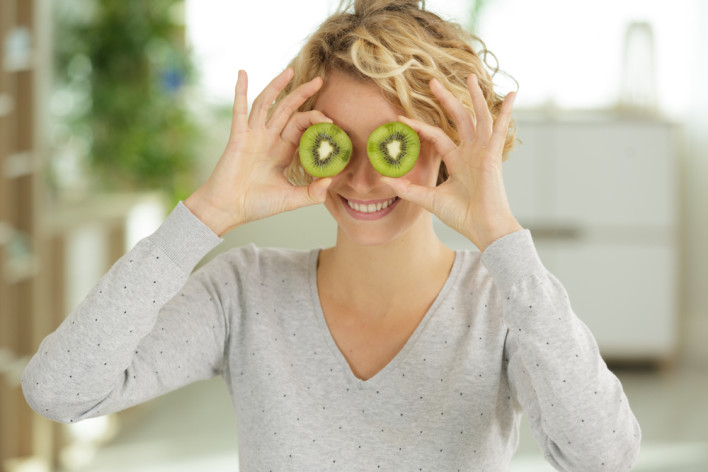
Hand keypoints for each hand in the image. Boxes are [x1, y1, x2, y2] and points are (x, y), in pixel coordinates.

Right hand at [185, 68, 332, 235]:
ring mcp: (252, 136)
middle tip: (320, 80)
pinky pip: (240, 110)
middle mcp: (268, 139)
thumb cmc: (256, 205)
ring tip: (290, 70)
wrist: (228, 209)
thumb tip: (331, 182)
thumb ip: (312, 193)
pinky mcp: (237, 137)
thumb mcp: (290, 199)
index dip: (315, 120)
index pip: (300, 126)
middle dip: (302, 94)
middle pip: (287, 109)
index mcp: (282, 151)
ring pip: (266, 104)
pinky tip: (243, 73)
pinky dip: (240, 91)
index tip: (331, 122)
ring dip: (277, 86)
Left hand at [381, 74, 521, 251]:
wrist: (482, 228)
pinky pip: (500, 129)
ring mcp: (483, 151)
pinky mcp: (493, 155)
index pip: (436, 135)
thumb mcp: (429, 199)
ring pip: (478, 117)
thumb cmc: (461, 216)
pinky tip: (511, 94)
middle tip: (432, 81)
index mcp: (457, 160)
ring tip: (468, 75)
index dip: (419, 126)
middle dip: (446, 99)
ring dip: (474, 96)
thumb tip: (384, 179)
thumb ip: (408, 189)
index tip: (401, 117)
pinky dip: (506, 112)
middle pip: (458, 118)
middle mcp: (470, 152)